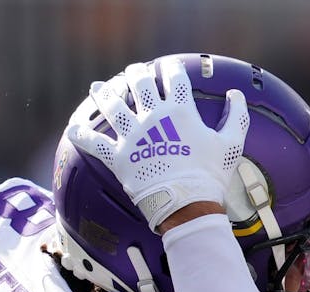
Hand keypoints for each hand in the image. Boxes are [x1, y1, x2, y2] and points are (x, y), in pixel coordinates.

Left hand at [67, 57, 247, 230]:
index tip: (167, 67)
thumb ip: (236, 116)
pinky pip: (93, 142)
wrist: (187, 205)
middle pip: (140, 83)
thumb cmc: (210, 176)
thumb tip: (236, 95)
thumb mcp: (231, 144)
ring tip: (98, 87)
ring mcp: (132, 136)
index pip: (173, 78)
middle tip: (133, 72)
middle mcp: (153, 117)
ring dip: (104, 93)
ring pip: (112, 105)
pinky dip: (81, 134)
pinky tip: (72, 128)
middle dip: (135, 73)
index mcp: (180, 111)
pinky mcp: (118, 157)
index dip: (170, 68)